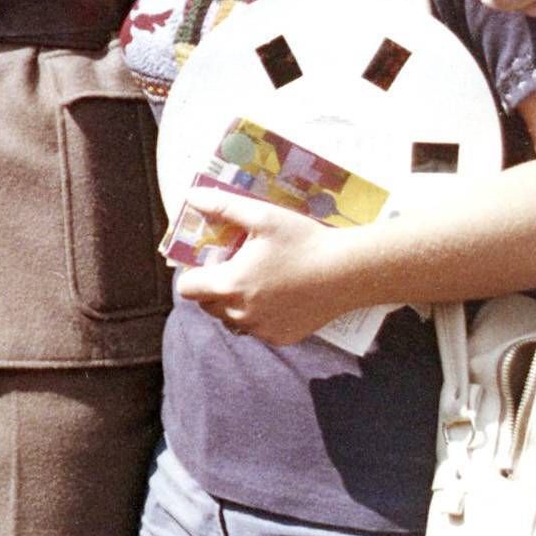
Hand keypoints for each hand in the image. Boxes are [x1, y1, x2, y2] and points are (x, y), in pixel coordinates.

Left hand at [169, 191, 363, 345]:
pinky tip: (278, 296)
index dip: (193, 274)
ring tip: (257, 281)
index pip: (186, 289)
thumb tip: (190, 196)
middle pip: (207, 305)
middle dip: (213, 287)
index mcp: (229, 285)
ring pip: (230, 319)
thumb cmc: (304, 241)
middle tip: (236, 267)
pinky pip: (256, 329)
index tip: (210, 262)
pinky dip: (259, 316)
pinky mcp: (281, 338)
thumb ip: (222, 206)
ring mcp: (261, 330)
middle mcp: (240, 314)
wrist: (349, 272)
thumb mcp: (262, 216)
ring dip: (234, 304)